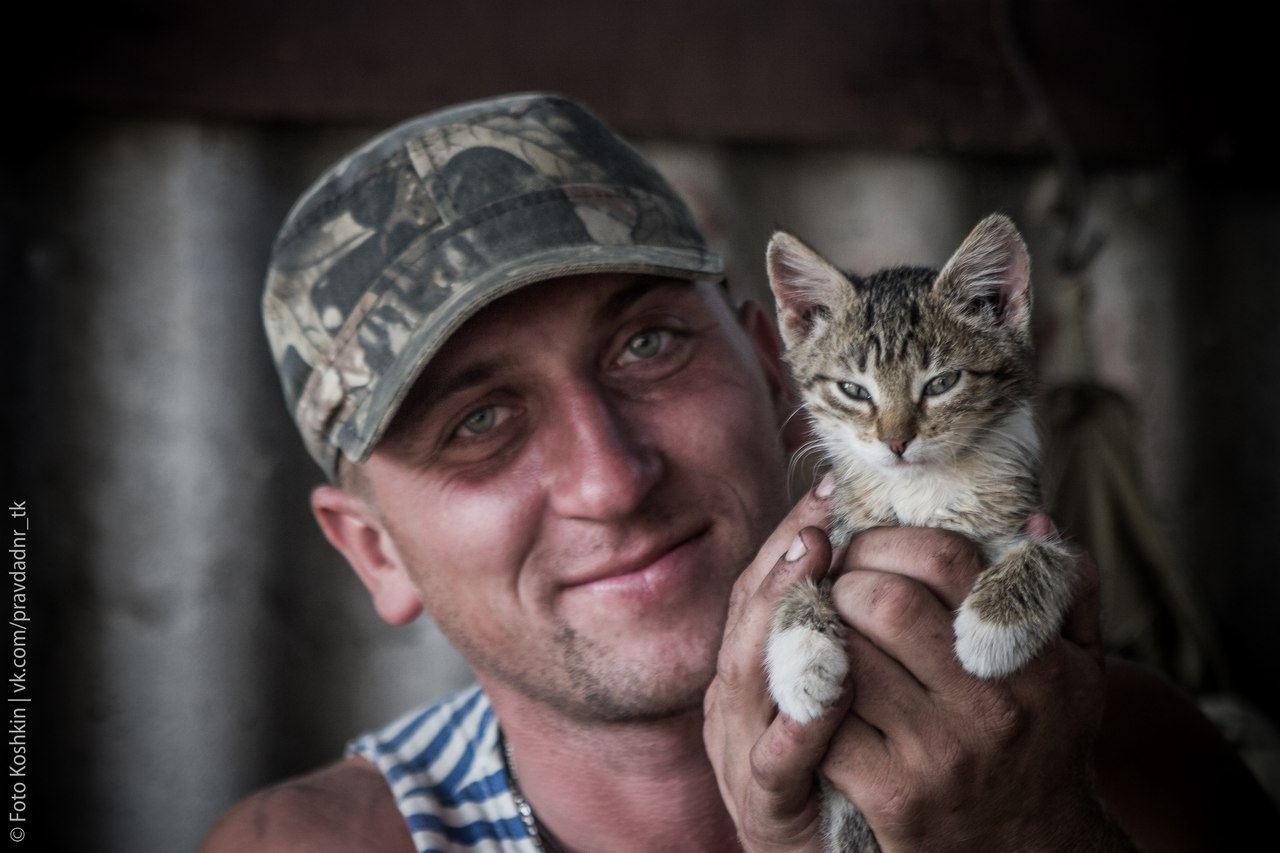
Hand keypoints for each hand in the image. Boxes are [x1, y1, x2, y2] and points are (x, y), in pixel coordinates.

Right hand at [703, 479, 845, 851]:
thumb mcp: (847, 690)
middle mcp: (740, 699)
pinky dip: (796, 726)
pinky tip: (823, 694)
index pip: (767, 587)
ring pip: (749, 676)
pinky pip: (774, 761)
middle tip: (820, 524)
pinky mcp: (765, 807)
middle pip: (749, 618)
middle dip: (784, 565)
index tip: (829, 493)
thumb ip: (860, 629)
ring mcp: (744, 750)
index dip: (794, 537)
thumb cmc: (845, 771)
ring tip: (813, 576)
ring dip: (780, 622)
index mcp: (760, 665)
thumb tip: (902, 554)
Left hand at [821, 522, 1133, 851]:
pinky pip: (826, 720)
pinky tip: (810, 680)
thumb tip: (1033, 520)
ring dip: (819, 630)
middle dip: (845, 578)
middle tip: (836, 582)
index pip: (945, 561)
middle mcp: (988, 705)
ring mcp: (938, 754)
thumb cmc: (1046, 740)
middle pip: (882, 601)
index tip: (868, 544)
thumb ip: (1065, 591)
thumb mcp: (1080, 668)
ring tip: (818, 622)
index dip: (891, 539)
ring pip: (845, 658)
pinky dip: (808, 690)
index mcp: (1032, 660)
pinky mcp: (892, 795)